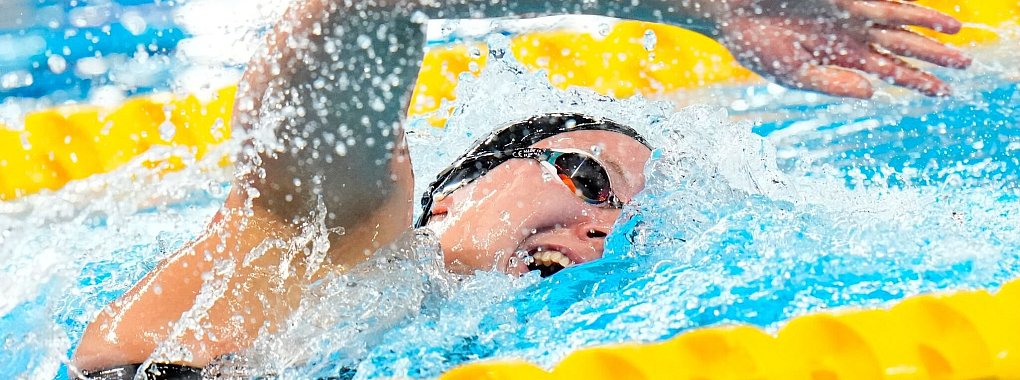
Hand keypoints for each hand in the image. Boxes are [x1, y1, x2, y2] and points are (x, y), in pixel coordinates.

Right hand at [712, 0, 971, 97]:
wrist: (731, 10)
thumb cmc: (753, 42)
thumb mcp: (791, 72)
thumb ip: (829, 83)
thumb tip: (871, 93)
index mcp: (838, 58)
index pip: (887, 70)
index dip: (916, 81)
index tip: (942, 93)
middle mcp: (850, 35)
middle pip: (901, 46)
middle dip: (933, 56)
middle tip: (965, 65)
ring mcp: (849, 13)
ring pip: (899, 20)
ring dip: (929, 26)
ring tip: (958, 33)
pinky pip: (881, 3)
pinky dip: (905, 9)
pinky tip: (929, 16)